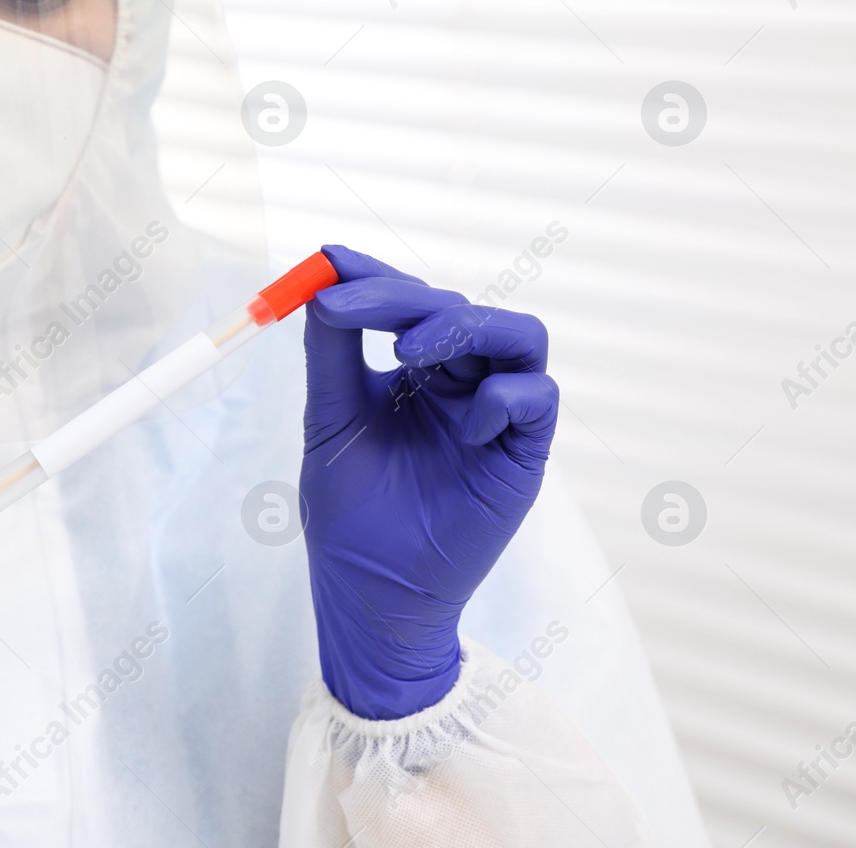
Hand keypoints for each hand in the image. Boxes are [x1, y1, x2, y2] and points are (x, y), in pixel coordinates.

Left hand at [299, 245, 558, 719]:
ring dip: (460, 327)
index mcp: (415, 373)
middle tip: (347, 309)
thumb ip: (331, 354)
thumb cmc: (351, 515)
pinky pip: (537, 395)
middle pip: (456, 306)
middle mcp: (460, 383)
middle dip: (400, 298)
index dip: (374, 274)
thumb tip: (319, 286)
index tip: (329, 261)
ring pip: (514, 333)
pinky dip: (502, 394)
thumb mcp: (330, 420)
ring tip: (407, 354)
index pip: (408, 302)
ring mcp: (495, 415)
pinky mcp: (523, 453)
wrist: (371, 594)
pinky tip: (461, 424)